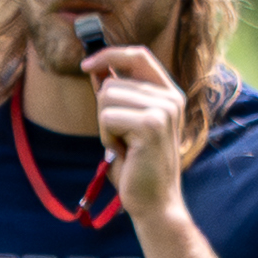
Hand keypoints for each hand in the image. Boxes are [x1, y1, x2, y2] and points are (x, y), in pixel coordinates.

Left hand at [85, 44, 188, 227]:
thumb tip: (96, 67)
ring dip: (105, 126)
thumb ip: (117, 95)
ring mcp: (164, 110)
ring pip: (107, 97)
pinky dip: (107, 138)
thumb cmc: (137, 166)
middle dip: (104, 112)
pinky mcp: (151, 124)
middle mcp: (171, 98)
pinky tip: (124, 153)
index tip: (87, 64)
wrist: (154, 203)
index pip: (138, 55)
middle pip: (112, 81)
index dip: (110, 55)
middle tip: (122, 139)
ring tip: (124, 146)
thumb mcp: (126, 124)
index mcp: (169, 94)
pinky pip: (107, 117)